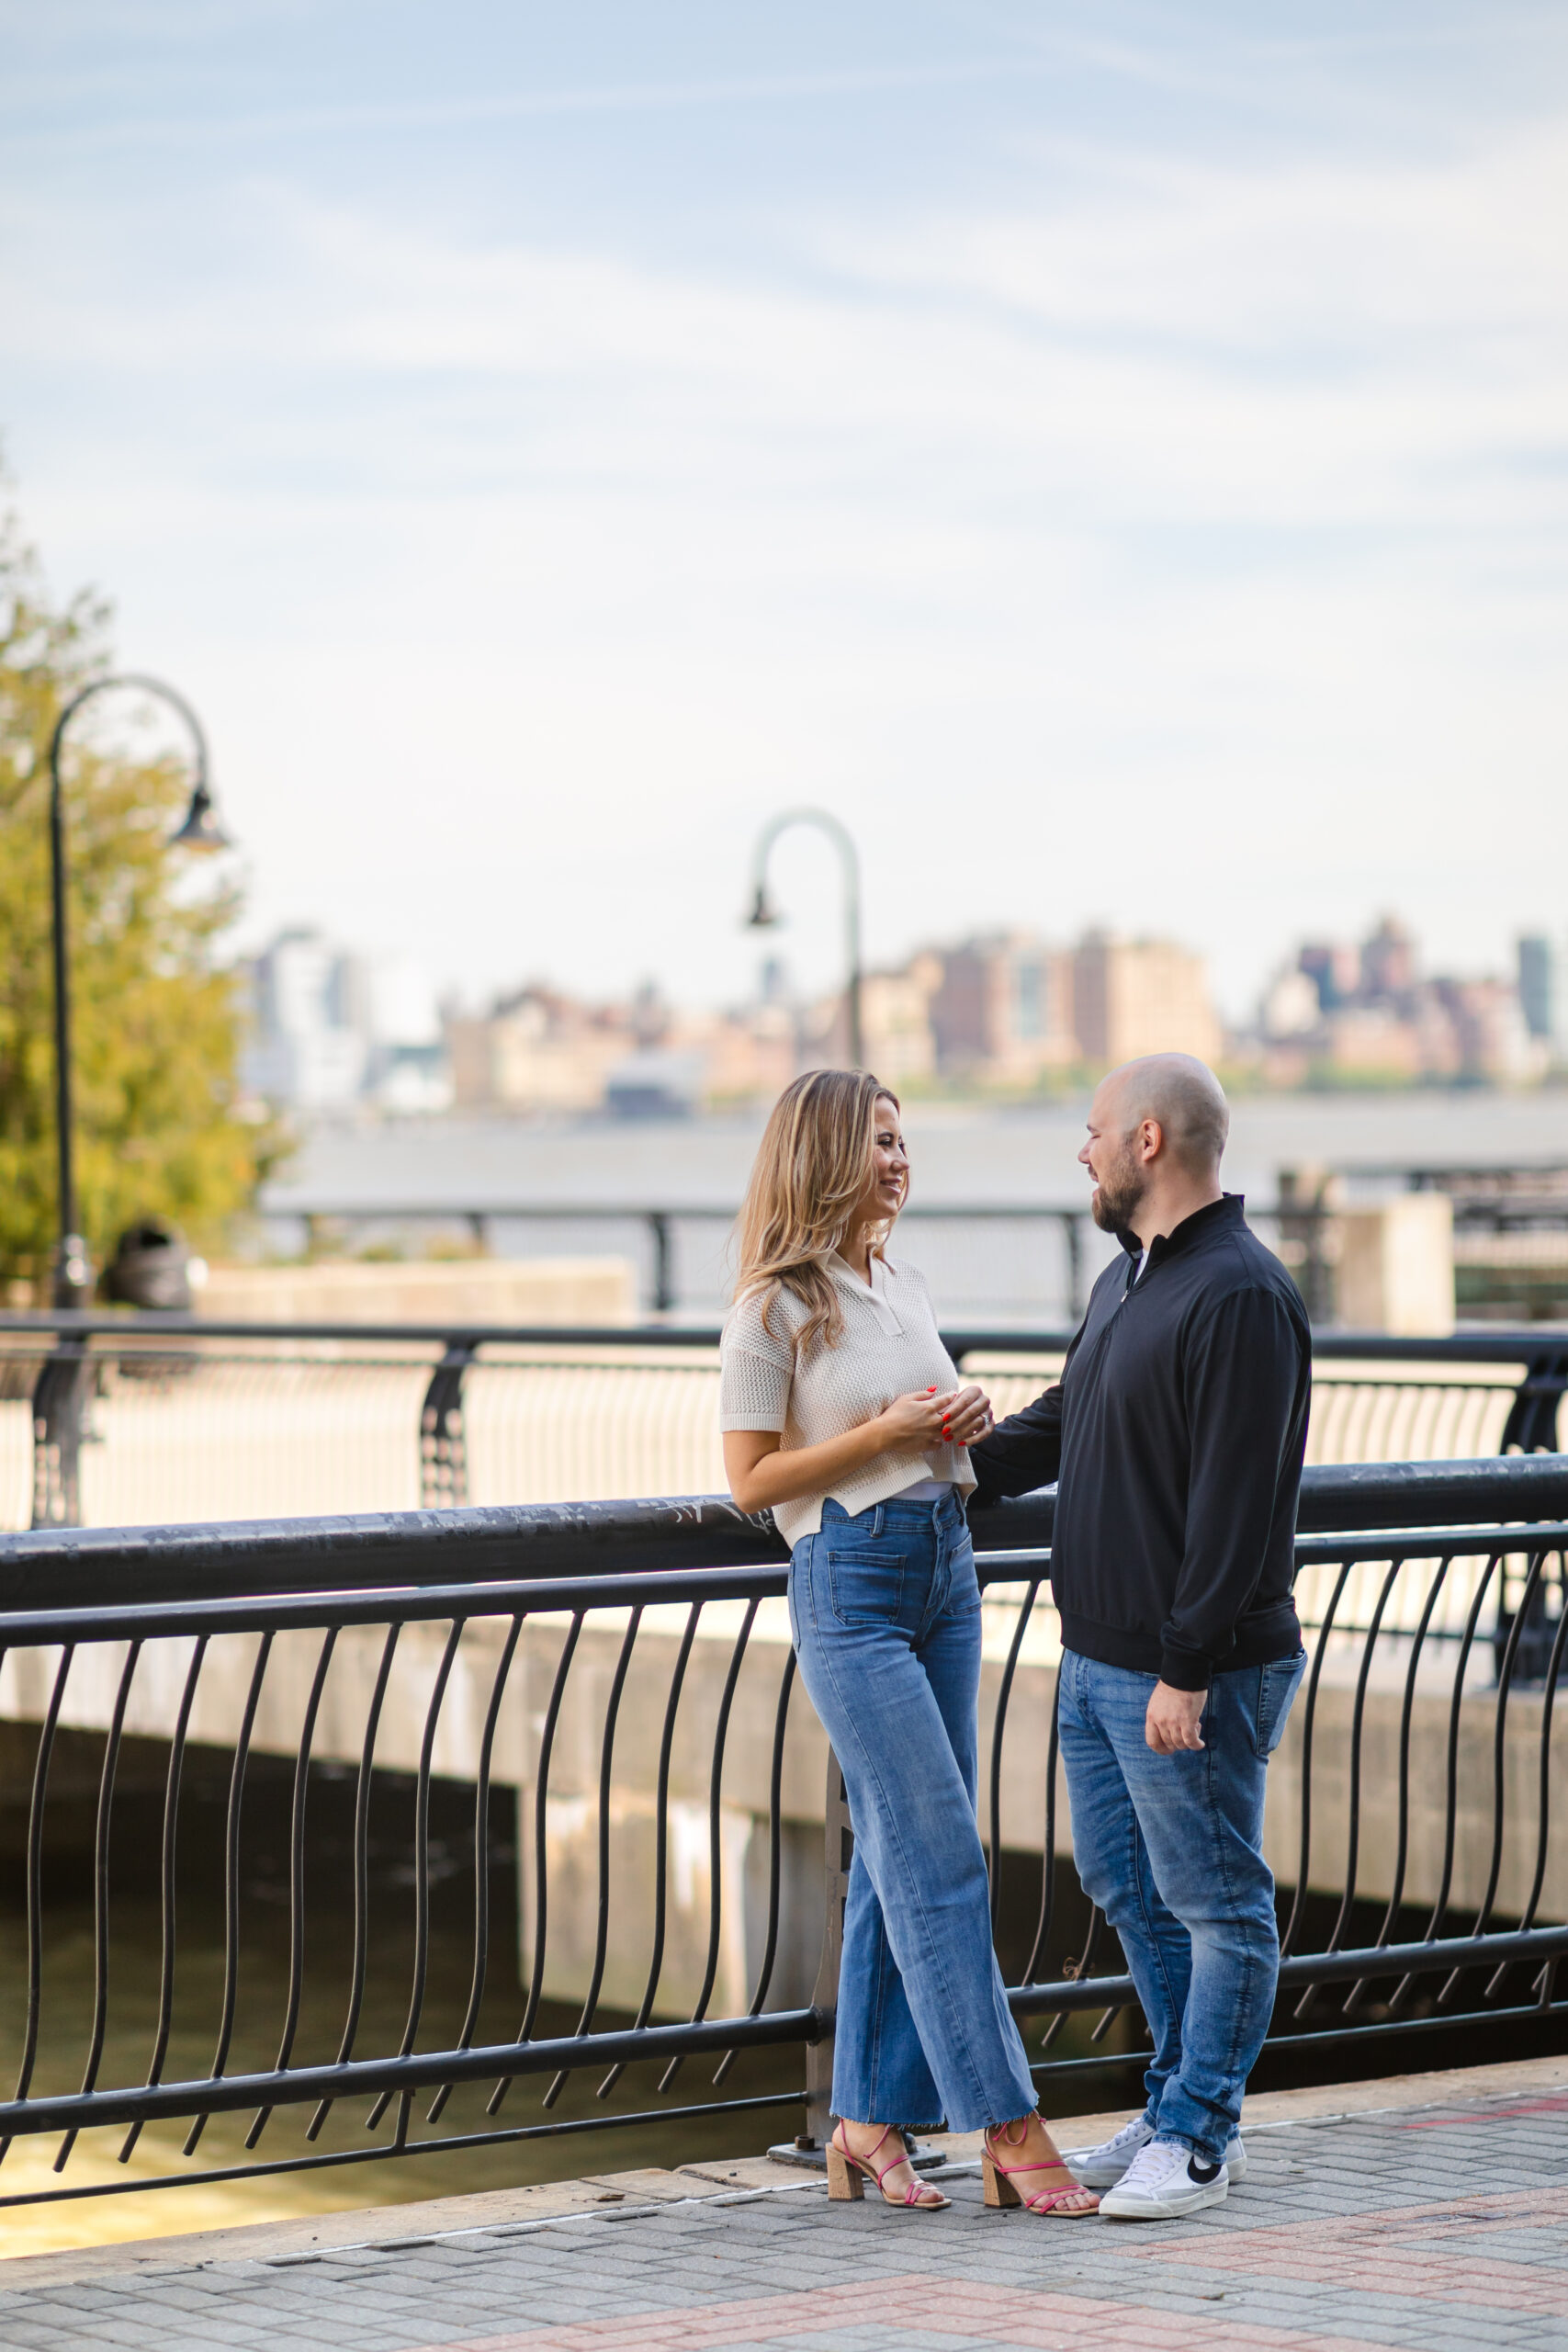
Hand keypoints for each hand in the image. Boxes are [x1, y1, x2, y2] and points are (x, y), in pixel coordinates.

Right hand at [875, 1384, 992, 1450]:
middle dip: (957, 1412)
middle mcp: (934, 1421)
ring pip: (949, 1431)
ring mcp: (931, 1434)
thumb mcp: (907, 1398)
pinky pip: (940, 1444)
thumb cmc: (894, 1413)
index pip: (947, 1400)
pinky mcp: (927, 1445)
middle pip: (952, 1416)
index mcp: (929, 1407)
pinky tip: (940, 1439)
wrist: (886, 1433)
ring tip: (954, 1426)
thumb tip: (934, 1389)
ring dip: (951, 1428)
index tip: (955, 1395)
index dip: (952, 1396)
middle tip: (960, 1410)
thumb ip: (923, 1394)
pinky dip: (940, 1441)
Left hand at [942, 1384, 992, 1446]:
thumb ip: (947, 1406)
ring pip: (977, 1422)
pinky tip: (961, 1444)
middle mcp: (984, 1400)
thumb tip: (940, 1414)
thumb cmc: (955, 1405)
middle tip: (945, 1431)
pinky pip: (984, 1433)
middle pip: (971, 1412)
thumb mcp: (951, 1402)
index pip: (965, 1400)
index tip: (944, 1418)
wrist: (968, 1411)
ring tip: (949, 1438)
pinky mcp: (991, 1424)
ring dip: (962, 1431)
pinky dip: (973, 1439)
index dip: (954, 1410)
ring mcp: (989, 1412)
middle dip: (957, 1422)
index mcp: (975, 1390)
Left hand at [1145, 1682, 1205, 1752]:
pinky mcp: (1187, 1721)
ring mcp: (1173, 1722)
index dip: (1161, 1749)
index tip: (1170, 1749)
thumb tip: (1169, 1730)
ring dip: (1189, 1742)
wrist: (1184, 1672)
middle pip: (1169, 1743)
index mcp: (1151, 1716)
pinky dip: (1196, 1745)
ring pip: (1180, 1744)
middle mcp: (1160, 1721)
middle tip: (1187, 1732)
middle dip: (1179, 1743)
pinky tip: (1201, 1744)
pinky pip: (1191, 1741)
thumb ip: (1161, 1716)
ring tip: (1196, 1730)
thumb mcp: (1159, 1702)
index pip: (1152, 1741)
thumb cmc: (1174, 1684)